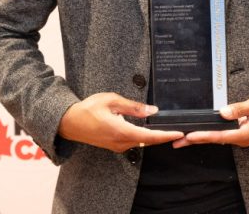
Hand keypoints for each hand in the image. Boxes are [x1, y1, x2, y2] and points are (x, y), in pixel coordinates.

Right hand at [58, 92, 183, 152]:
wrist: (69, 123)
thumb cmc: (88, 110)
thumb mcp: (112, 101)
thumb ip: (133, 107)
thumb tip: (152, 110)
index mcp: (122, 131)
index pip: (150, 136)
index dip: (166, 136)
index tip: (179, 134)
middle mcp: (121, 142)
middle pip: (148, 141)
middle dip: (163, 136)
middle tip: (177, 131)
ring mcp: (117, 146)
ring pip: (140, 142)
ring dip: (152, 136)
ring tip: (165, 129)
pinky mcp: (114, 145)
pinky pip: (132, 141)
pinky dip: (142, 136)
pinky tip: (147, 129)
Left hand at [172, 93, 248, 148]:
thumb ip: (240, 108)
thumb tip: (222, 112)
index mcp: (246, 134)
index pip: (219, 136)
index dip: (202, 136)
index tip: (187, 137)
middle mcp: (243, 139)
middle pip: (215, 140)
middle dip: (196, 140)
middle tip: (176, 141)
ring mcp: (244, 137)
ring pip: (219, 138)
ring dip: (203, 136)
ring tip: (184, 137)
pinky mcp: (246, 133)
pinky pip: (226, 134)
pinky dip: (212, 133)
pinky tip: (203, 130)